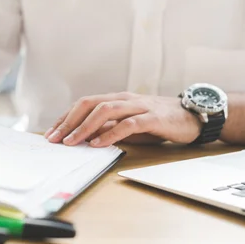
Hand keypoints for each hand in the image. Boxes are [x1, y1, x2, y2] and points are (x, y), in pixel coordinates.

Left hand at [44, 92, 200, 146]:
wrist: (193, 116)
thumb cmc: (159, 122)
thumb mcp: (130, 125)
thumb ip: (110, 128)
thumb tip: (85, 138)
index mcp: (117, 99)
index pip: (84, 104)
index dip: (66, 118)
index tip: (51, 133)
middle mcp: (125, 99)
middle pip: (90, 104)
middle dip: (69, 121)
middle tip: (55, 138)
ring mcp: (139, 107)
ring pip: (105, 110)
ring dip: (85, 127)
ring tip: (72, 142)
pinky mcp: (153, 118)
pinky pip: (128, 124)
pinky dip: (111, 133)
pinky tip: (99, 144)